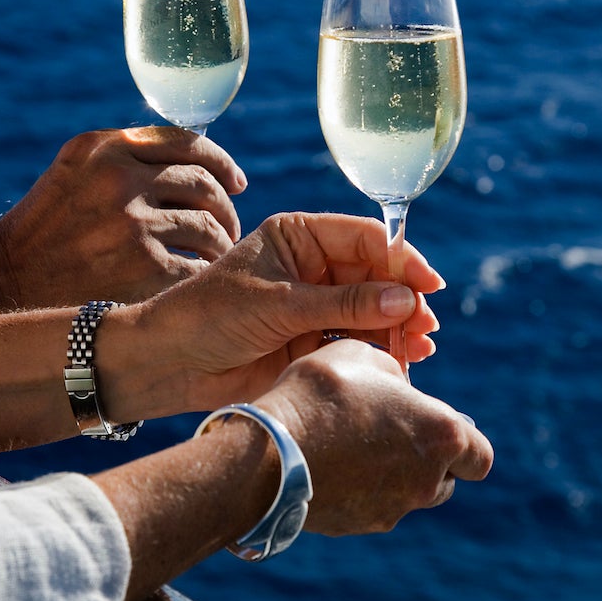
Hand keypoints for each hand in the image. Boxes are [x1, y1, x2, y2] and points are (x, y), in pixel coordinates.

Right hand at [0, 128, 244, 308]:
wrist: (6, 278)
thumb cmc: (48, 227)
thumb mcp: (77, 171)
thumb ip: (127, 157)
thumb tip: (199, 160)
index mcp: (106, 147)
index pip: (187, 142)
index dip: (221, 162)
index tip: (236, 182)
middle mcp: (120, 178)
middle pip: (203, 185)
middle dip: (226, 207)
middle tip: (230, 225)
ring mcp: (133, 223)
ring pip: (208, 227)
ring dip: (222, 244)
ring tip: (218, 256)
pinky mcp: (143, 267)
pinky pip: (197, 266)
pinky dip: (207, 274)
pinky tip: (203, 281)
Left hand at [106, 212, 442, 418]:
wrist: (172, 363)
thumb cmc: (212, 316)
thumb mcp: (281, 304)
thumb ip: (345, 303)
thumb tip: (405, 300)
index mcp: (300, 237)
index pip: (365, 238)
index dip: (401, 259)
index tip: (429, 285)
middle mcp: (313, 267)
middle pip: (377, 276)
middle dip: (404, 299)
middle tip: (425, 325)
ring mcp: (315, 305)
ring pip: (373, 311)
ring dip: (399, 328)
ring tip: (420, 347)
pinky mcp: (313, 342)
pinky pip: (358, 341)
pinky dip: (382, 350)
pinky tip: (403, 360)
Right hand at [258, 340, 492, 534]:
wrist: (270, 448)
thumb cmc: (322, 392)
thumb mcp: (364, 357)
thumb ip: (393, 376)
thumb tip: (396, 388)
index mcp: (440, 435)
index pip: (480, 457)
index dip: (464, 444)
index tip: (438, 429)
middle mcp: (425, 481)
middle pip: (445, 481)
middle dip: (427, 462)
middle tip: (392, 436)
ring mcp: (392, 509)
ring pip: (407, 497)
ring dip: (393, 478)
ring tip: (354, 450)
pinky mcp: (358, 526)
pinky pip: (368, 508)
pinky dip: (358, 492)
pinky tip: (329, 466)